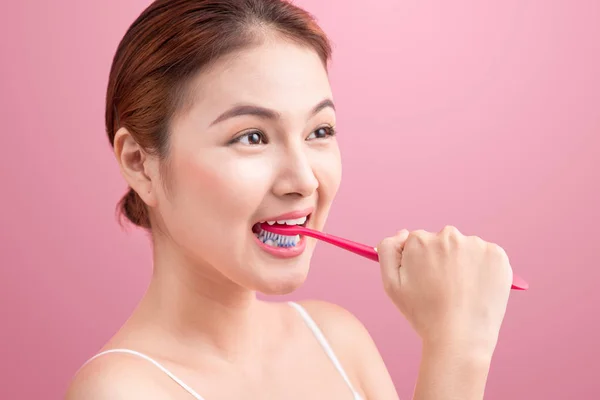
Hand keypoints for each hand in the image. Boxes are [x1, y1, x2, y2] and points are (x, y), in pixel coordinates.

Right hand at [377, 226, 512, 355]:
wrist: (460, 338)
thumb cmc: (423, 313)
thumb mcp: (390, 284)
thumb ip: (388, 251)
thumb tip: (403, 233)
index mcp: (420, 240)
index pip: (419, 242)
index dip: (421, 263)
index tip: (426, 281)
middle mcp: (447, 235)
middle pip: (443, 242)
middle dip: (443, 259)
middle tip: (445, 288)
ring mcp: (475, 244)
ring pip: (466, 248)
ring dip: (464, 263)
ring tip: (462, 292)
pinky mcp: (497, 255)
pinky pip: (486, 256)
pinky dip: (483, 269)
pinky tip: (477, 289)